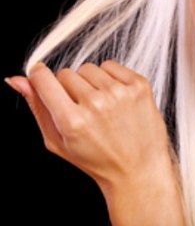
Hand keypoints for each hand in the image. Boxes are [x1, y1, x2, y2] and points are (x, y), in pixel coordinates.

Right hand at [5, 61, 171, 190]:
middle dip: (68, 87)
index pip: (44, 78)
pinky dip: (109, 77)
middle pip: (66, 72)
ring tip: (100, 106)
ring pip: (88, 68)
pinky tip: (115, 98)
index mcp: (72, 121)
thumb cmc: (96, 159)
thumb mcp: (58, 142)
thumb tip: (17, 79)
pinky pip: (110, 65)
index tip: (41, 77)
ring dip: (90, 82)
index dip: (39, 76)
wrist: (138, 167)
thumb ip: (37, 107)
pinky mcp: (138, 85)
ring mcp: (120, 93)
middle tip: (81, 109)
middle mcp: (96, 104)